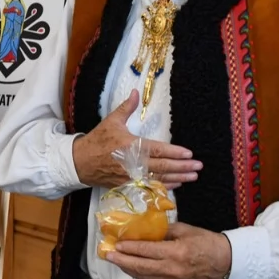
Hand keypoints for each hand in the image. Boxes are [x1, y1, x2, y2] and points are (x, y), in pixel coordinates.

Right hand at [72, 89, 201, 187]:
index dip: (175, 152)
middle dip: (182, 167)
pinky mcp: (129, 185)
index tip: (189, 154)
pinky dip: (164, 186)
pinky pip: (150, 187)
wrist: (79, 162)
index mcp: (132, 146)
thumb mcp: (111, 121)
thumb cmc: (97, 141)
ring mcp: (132, 176)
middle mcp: (134, 163)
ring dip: (178, 178)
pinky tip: (176, 184)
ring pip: (159, 179)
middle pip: (163, 166)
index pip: (158, 150)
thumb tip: (137, 91)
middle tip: (198, 167)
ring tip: (192, 177)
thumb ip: (127, 107)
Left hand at [105, 222, 232, 278]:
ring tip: (116, 262)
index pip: (146, 251)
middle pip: (141, 267)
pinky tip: (132, 269)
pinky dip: (140, 275)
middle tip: (108, 255)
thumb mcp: (185, 230)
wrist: (226, 262)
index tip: (116, 245)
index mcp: (176, 252)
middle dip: (122, 261)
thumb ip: (164, 231)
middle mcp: (172, 269)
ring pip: (145, 277)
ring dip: (128, 269)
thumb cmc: (207, 241)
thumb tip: (146, 230)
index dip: (129, 248)